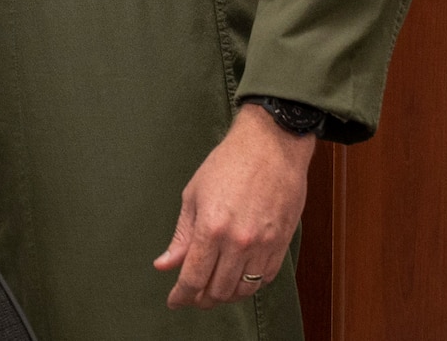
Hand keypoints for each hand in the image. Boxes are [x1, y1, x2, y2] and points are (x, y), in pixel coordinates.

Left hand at [154, 103, 314, 308]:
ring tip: (213, 289)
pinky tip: (238, 278)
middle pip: (218, 290)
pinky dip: (249, 285)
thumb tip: (165, 264)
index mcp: (210, 228)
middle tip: (192, 295)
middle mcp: (238, 242)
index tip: (174, 301)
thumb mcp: (193, 196)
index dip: (181, 296)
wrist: (271, 146)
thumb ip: (181, 236)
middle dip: (201, 298)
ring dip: (225, 295)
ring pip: (242, 290)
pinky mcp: (281, 244)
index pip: (193, 278)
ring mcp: (263, 245)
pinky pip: (264, 279)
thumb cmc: (228, 163)